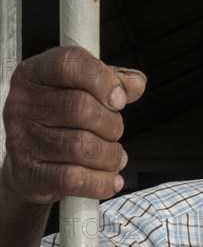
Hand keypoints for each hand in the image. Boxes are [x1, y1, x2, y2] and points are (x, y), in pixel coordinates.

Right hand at [2, 46, 145, 203]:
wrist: (34, 164)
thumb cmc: (61, 122)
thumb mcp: (85, 91)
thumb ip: (112, 81)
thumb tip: (136, 83)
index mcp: (36, 74)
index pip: (70, 64)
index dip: (103, 80)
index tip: (119, 99)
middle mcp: (23, 104)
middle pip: (81, 108)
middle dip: (112, 124)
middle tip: (115, 132)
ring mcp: (22, 140)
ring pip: (83, 147)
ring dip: (111, 155)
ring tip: (114, 157)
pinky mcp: (29, 174)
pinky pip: (74, 179)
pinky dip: (102, 182)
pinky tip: (111, 180)